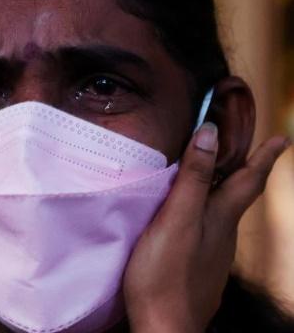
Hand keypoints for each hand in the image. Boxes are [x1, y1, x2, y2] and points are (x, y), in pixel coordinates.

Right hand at [123, 122, 288, 332]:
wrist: (165, 327)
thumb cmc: (166, 274)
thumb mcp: (176, 220)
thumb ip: (192, 179)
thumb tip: (210, 134)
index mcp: (220, 218)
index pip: (249, 180)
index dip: (265, 156)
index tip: (283, 137)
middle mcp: (222, 234)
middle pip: (238, 196)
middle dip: (245, 170)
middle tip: (249, 150)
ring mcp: (212, 255)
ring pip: (223, 214)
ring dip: (223, 191)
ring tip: (214, 177)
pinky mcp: (197, 269)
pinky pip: (207, 231)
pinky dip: (204, 213)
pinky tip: (188, 218)